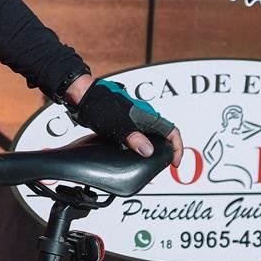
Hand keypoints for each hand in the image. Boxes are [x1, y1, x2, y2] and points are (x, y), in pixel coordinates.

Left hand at [64, 76, 180, 158]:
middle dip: (166, 150)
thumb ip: (134, 137)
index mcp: (147, 115)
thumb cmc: (100, 104)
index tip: (174, 162)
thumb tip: (149, 151)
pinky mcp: (123, 122)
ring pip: (150, 135)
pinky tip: (132, 153)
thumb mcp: (118, 124)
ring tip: (149, 162)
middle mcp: (143, 117)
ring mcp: (133, 119)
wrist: (83, 96)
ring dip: (152, 148)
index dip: (177, 147)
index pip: (172, 131)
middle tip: (163, 164)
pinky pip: (137, 135)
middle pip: (163, 134)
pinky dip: (139, 145)